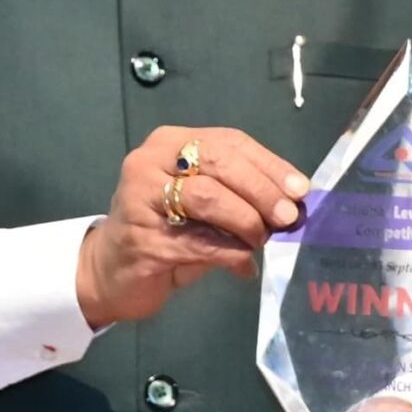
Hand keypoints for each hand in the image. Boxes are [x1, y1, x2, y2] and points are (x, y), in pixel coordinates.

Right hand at [76, 126, 310, 328]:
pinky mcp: (141, 238)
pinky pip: (197, 242)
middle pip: (218, 163)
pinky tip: (242, 265)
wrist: (110, 270)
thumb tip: (293, 203)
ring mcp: (139, 198)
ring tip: (260, 240)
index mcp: (169, 142)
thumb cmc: (166, 231)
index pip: (228, 142)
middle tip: (287, 217)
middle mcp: (149, 162)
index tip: (300, 189)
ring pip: (207, 198)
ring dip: (245, 221)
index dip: (269, 164)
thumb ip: (241, 195)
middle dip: (261, 190)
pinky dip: (229, 253)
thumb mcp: (205, 204)